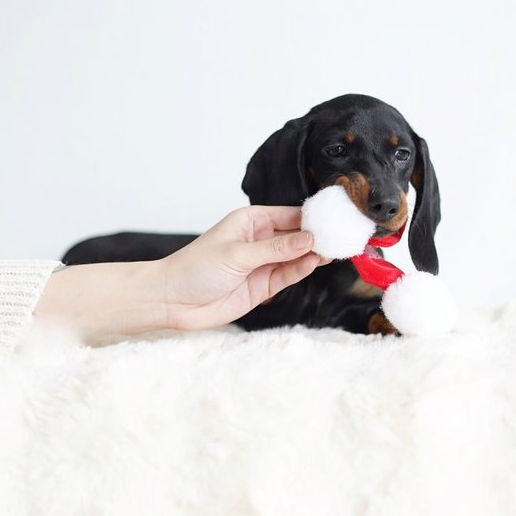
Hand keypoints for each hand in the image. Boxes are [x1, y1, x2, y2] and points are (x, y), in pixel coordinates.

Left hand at [156, 205, 321, 330]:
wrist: (173, 301)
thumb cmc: (195, 268)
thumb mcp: (238, 254)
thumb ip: (275, 249)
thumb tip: (308, 239)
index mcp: (250, 221)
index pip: (288, 214)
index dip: (311, 216)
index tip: (334, 218)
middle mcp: (259, 240)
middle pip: (296, 235)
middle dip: (317, 236)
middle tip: (342, 236)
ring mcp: (262, 264)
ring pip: (295, 256)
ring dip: (313, 254)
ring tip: (334, 250)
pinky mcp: (262, 287)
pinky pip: (287, 275)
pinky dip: (301, 270)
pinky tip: (315, 262)